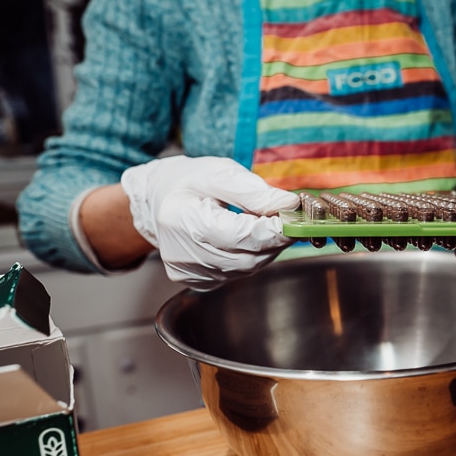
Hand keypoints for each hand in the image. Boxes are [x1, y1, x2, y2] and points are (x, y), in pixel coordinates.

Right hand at [121, 155, 299, 290]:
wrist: (157, 202)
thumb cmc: (187, 183)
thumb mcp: (219, 173)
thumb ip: (255, 191)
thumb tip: (290, 204)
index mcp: (184, 222)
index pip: (243, 236)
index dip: (276, 229)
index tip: (298, 216)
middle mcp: (185, 256)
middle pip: (249, 256)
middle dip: (275, 237)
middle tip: (289, 217)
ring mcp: (191, 274)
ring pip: (248, 267)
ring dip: (266, 247)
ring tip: (264, 223)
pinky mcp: (199, 282)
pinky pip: (239, 272)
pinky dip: (252, 255)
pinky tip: (247, 238)